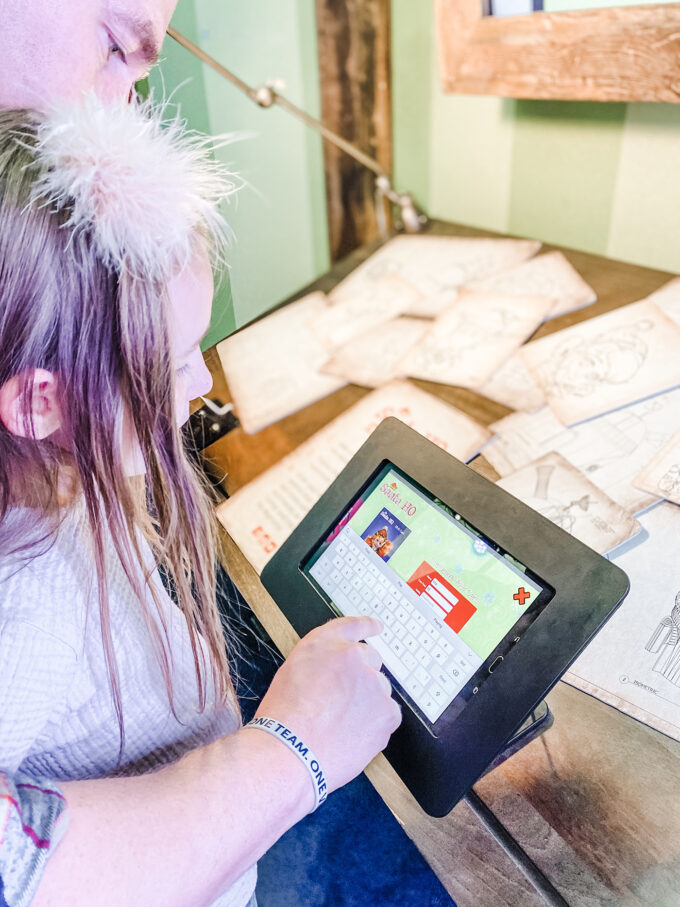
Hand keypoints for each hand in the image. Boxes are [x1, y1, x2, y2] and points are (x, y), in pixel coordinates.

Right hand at [254, 617, 401, 793]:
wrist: (290, 750)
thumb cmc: (283, 718)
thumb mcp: (292, 672)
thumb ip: (320, 663)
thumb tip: (337, 672)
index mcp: (324, 643)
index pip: (352, 626)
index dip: (366, 626)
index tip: (376, 626)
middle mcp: (352, 656)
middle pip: (371, 661)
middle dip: (361, 678)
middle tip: (343, 703)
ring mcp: (372, 683)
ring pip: (379, 691)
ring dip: (368, 703)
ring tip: (341, 725)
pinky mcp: (387, 712)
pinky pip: (388, 715)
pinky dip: (376, 724)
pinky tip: (354, 734)